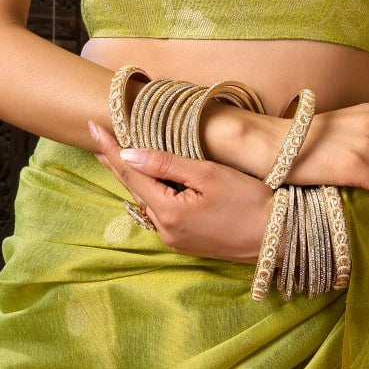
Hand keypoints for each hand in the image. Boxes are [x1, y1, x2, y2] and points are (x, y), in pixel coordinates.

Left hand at [88, 121, 278, 263]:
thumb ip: (166, 163)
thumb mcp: (208, 174)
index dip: (110, 148)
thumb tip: (129, 153)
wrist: (275, 236)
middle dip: (115, 161)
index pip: (130, 173)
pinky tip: (150, 177)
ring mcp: (174, 239)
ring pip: (148, 199)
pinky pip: (161, 211)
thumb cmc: (248, 201)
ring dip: (135, 175)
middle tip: (97, 136)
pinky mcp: (185, 242)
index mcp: (168, 212)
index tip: (93, 126)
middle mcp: (164, 230)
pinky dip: (152, 190)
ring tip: (117, 152)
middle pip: (135, 188)